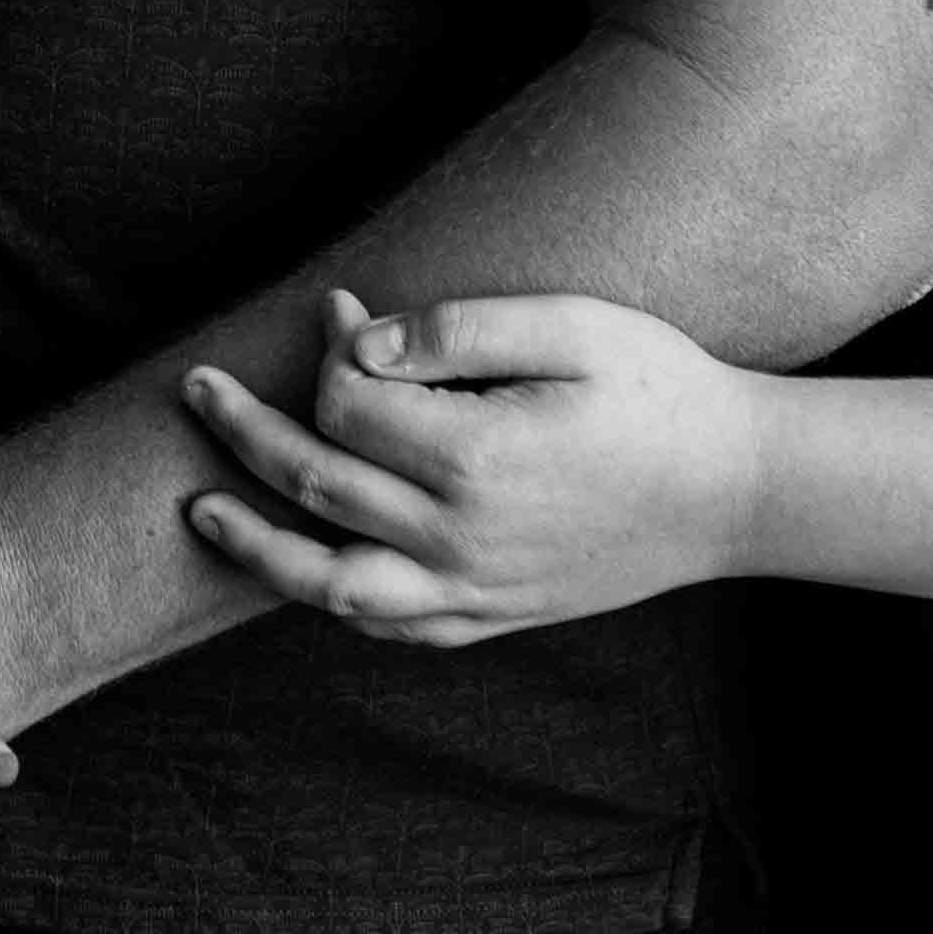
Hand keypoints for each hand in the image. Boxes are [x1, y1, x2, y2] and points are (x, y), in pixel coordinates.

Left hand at [176, 287, 763, 644]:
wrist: (738, 489)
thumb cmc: (659, 390)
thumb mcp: (572, 325)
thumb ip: (457, 330)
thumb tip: (357, 340)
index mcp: (478, 459)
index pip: (350, 407)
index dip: (327, 352)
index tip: (332, 307)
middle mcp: (464, 540)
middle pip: (318, 488)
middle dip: (246, 434)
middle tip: (194, 388)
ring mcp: (476, 590)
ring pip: (331, 584)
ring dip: (256, 547)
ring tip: (199, 513)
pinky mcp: (494, 619)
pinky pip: (390, 626)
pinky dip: (330, 601)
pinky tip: (300, 570)